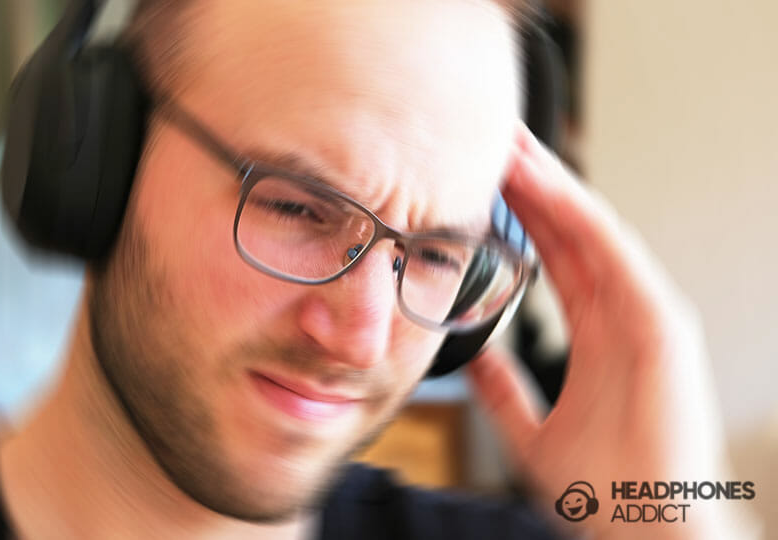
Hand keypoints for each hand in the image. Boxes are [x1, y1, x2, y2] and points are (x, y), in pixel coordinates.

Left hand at [467, 124, 759, 538]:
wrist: (647, 529)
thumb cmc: (605, 487)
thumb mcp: (529, 428)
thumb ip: (501, 388)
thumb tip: (466, 357)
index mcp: (597, 331)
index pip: (550, 254)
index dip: (517, 213)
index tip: (478, 180)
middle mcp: (623, 312)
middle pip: (569, 231)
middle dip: (530, 183)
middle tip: (491, 139)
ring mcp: (645, 313)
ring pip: (591, 232)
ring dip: (551, 187)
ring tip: (511, 146)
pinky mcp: (662, 323)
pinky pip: (617, 257)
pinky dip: (582, 219)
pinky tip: (550, 188)